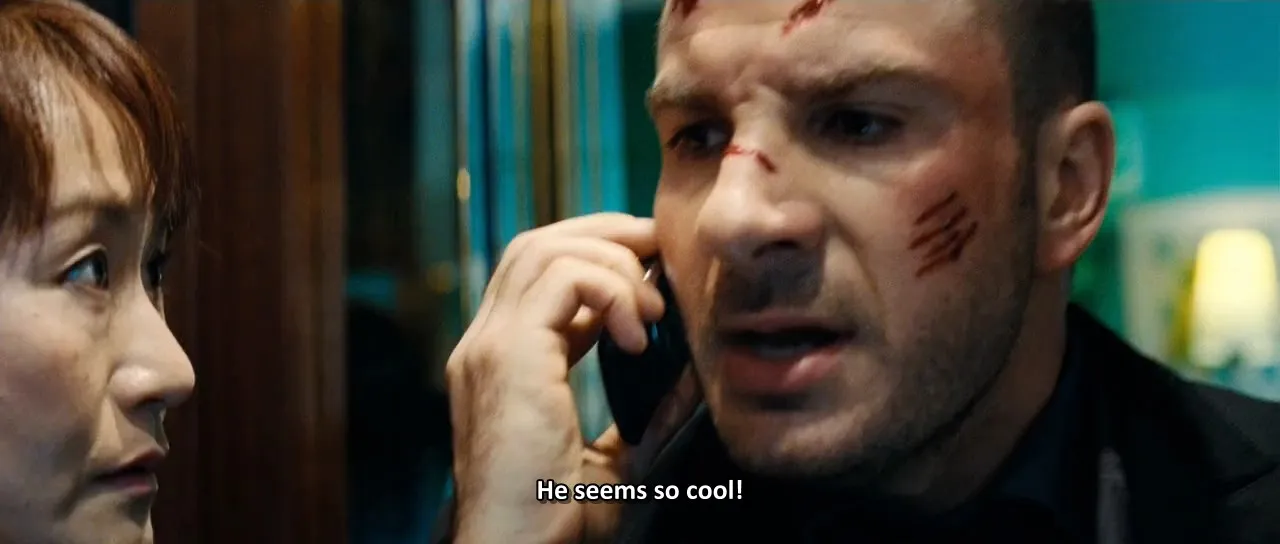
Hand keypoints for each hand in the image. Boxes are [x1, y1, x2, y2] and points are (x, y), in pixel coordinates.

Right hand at [446, 213, 700, 542]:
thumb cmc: (561, 523)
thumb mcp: (620, 459)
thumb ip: (649, 411)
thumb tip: (694, 367)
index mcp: (503, 365)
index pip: (542, 276)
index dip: (601, 263)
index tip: (654, 281)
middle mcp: (486, 345)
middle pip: (537, 244)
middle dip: (606, 236)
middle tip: (661, 256)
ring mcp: (489, 346)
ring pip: (546, 248)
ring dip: (613, 262)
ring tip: (651, 309)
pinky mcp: (507, 355)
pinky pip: (562, 278)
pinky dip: (610, 289)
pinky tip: (638, 333)